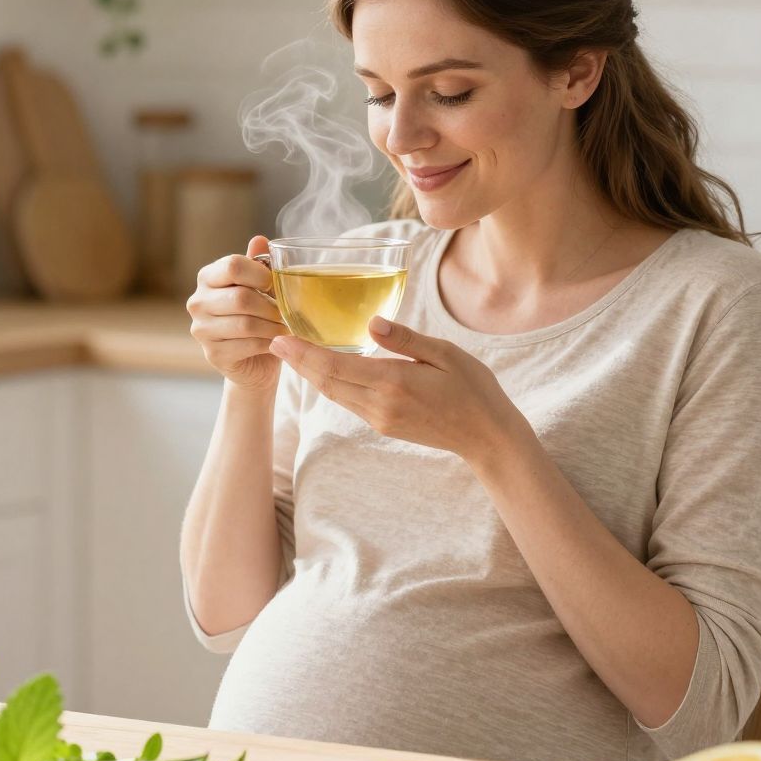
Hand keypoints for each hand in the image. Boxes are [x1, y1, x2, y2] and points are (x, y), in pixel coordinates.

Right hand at [187, 235, 287, 392]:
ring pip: (246, 323)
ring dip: (273, 326)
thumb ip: (259, 264)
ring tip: (287, 327)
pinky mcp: (213, 354)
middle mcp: (198, 302)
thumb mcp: (261, 287)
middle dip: (271, 306)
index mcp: (208, 277)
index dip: (261, 274)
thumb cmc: (259, 316)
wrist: (255, 360)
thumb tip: (259, 240)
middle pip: (241, 297)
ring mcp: (202, 330)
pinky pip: (248, 345)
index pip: (232, 266)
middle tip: (288, 312)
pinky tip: (278, 342)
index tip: (276, 284)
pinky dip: (269, 343)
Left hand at [269, 316, 523, 462]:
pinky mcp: (384, 425)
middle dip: (298, 362)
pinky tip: (325, 369)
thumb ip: (406, 339)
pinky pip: (349, 401)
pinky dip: (331, 384)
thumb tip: (372, 323)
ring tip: (292, 353)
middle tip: (273, 341)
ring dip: (311, 374)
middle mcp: (380, 405)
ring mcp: (380, 419)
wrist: (487, 437)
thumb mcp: (446, 355)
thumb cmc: (473, 389)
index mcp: (393, 383)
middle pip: (326, 383)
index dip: (303, 354)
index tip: (279, 338)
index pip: (335, 367)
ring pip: (335, 394)